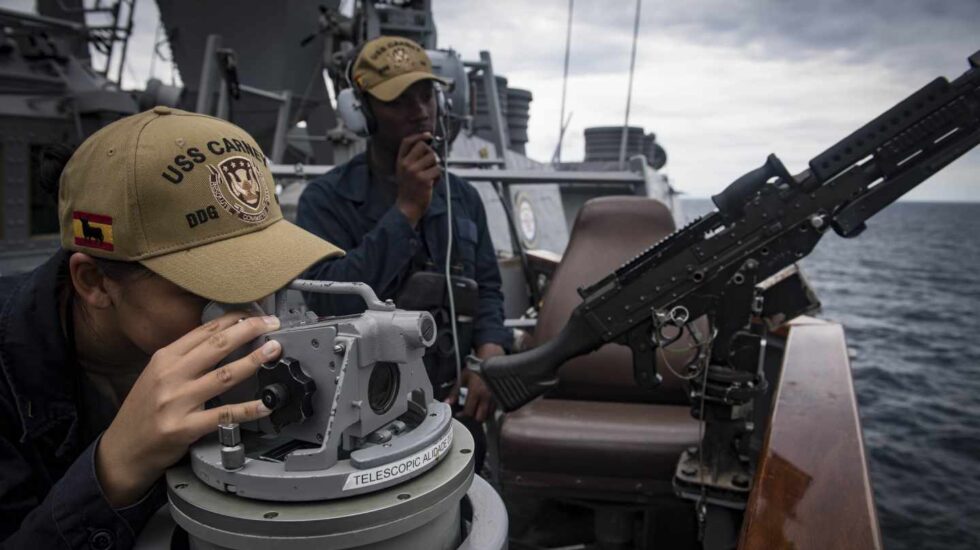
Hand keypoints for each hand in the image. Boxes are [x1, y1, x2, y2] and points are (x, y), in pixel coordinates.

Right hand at [95, 312, 280, 506]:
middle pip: (217, 345)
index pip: (204, 331)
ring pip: (224, 376)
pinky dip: (248, 409)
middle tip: (271, 323)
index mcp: (164, 358)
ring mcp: (177, 402)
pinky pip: (223, 415)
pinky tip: (266, 403)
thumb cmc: (143, 411)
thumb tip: (222, 339)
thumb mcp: (156, 375)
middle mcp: (170, 376)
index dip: (234, 319)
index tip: (255, 313)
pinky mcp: (184, 427)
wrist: (121, 450)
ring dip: (254, 361)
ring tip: (274, 351)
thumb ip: (186, 358)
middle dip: (249, 330)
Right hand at [395, 132, 440, 225]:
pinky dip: (438, 177)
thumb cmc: (409, 189)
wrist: (407, 207)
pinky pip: (438, 170)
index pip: (407, 141)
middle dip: (431, 153)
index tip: (428, 136)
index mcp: (400, 161)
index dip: (419, 136)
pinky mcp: (424, 179)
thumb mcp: (404, 171)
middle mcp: (406, 165)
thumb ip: (412, 158)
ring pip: (433, 158)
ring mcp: (414, 172)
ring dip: (435, 166)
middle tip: (430, 164)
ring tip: (430, 176)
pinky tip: (432, 183)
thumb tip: (427, 143)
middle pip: (424, 146)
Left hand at [444, 343, 504, 422]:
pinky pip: (494, 409)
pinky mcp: (499, 396)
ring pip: (488, 415)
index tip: (460, 412)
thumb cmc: (475, 368)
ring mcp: (494, 397)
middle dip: (473, 416)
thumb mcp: (462, 378)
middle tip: (469, 411)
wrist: (490, 360)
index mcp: (475, 392)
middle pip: (479, 417)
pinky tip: (484, 405)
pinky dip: (489, 410)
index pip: (469, 412)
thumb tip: (447, 403)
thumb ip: (454, 392)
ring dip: (481, 414)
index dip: (463, 414)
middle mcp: (486, 397)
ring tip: (476, 408)